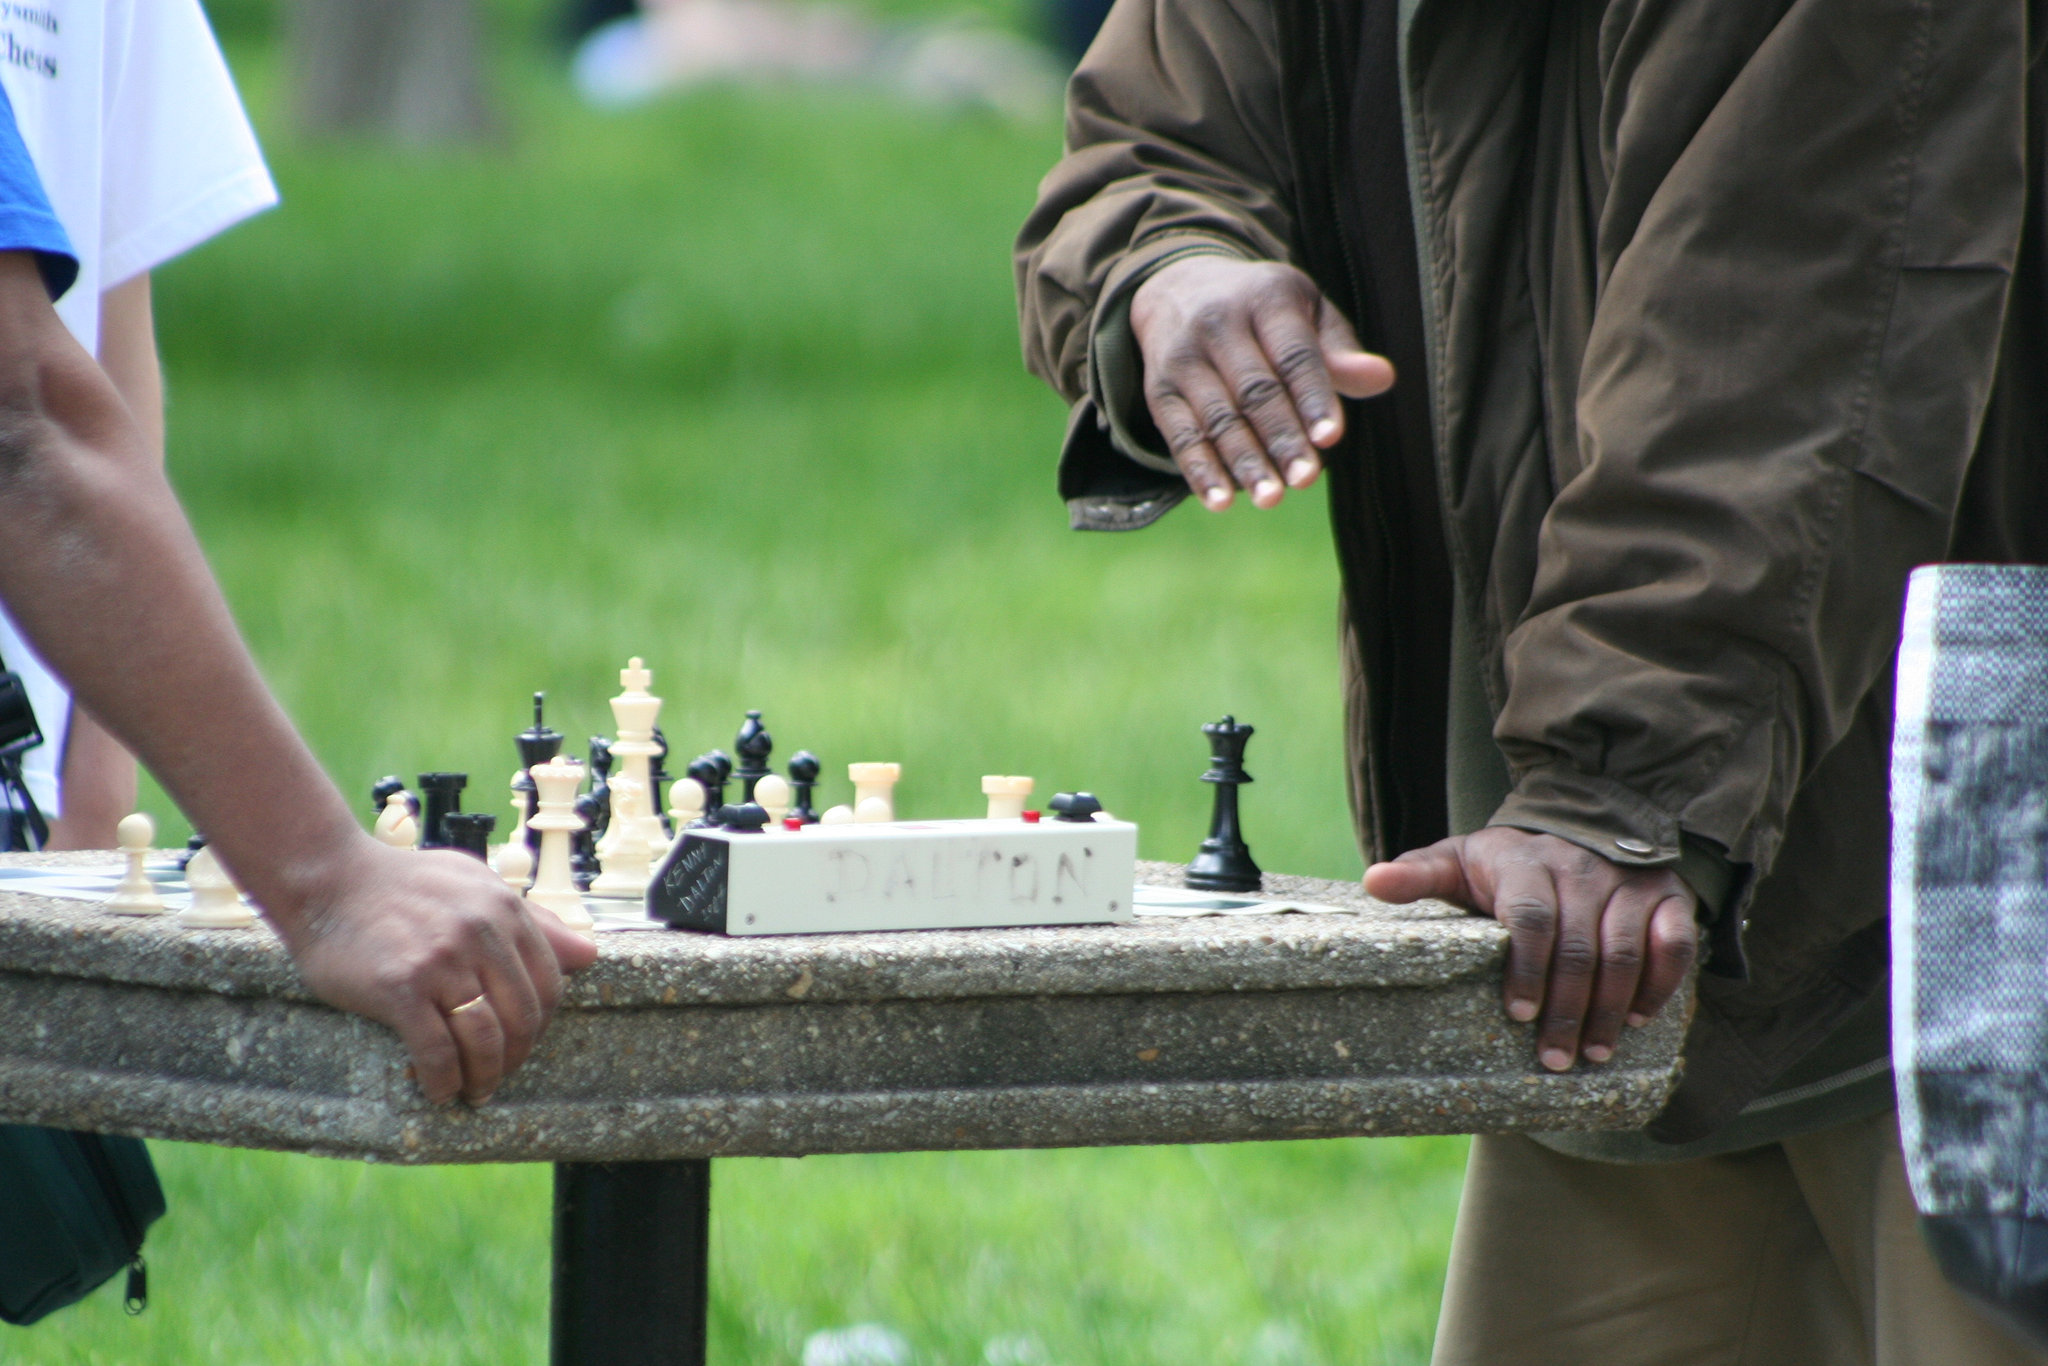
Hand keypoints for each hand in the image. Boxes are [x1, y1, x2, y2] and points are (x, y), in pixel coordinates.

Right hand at [276, 843, 598, 1105]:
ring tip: (474, 1091)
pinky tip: (440, 1091)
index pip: (548, 984)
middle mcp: (479, 934)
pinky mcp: (400, 988)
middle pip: (522, 1018)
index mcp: (504, 909)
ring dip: (485, 1077)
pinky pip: (436, 1051)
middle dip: (516, 1058)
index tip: (523, 1043)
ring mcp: (441, 962)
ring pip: (485, 1040)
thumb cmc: (405, 883)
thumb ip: (533, 921)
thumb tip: (589, 956)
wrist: (328, 879)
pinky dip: (444, 1081)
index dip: (541, 1025)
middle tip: (498, 1076)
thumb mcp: (477, 885)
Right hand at [1129, 256, 1393, 510]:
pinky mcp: (1158, 387)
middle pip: (1254, 390)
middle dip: (1281, 438)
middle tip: (1305, 480)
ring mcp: (1183, 356)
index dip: (1312, 397)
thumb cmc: (1264, 313)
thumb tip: (1382, 378)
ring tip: (1270, 498)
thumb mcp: (1306, 313)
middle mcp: (1218, 322)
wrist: (1177, 288)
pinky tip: (1220, 501)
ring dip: (1244, 462)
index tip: (1331, 438)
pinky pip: (1179, 434)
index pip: (1293, 354)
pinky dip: (1199, 470)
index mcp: (1266, 297)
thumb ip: (1340, 351)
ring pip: (1217, 417)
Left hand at [1364, 829, 1697, 1070]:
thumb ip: (1419, 875)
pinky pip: (1672, 944)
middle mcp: (1581, 868)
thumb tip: (1372, 882)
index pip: (1529, 917)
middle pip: (1578, 946)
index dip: (1525, 969)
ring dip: (1611, 1008)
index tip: (1516, 1014)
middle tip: (1554, 1059)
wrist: (1578, 825)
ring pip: (1624, 951)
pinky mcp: (1666, 896)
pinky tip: (1638, 1019)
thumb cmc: (1505, 862)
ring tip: (1592, 1053)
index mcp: (1524, 862)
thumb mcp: (1457, 860)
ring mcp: (1628, 882)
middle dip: (1567, 1008)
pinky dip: (1659, 983)